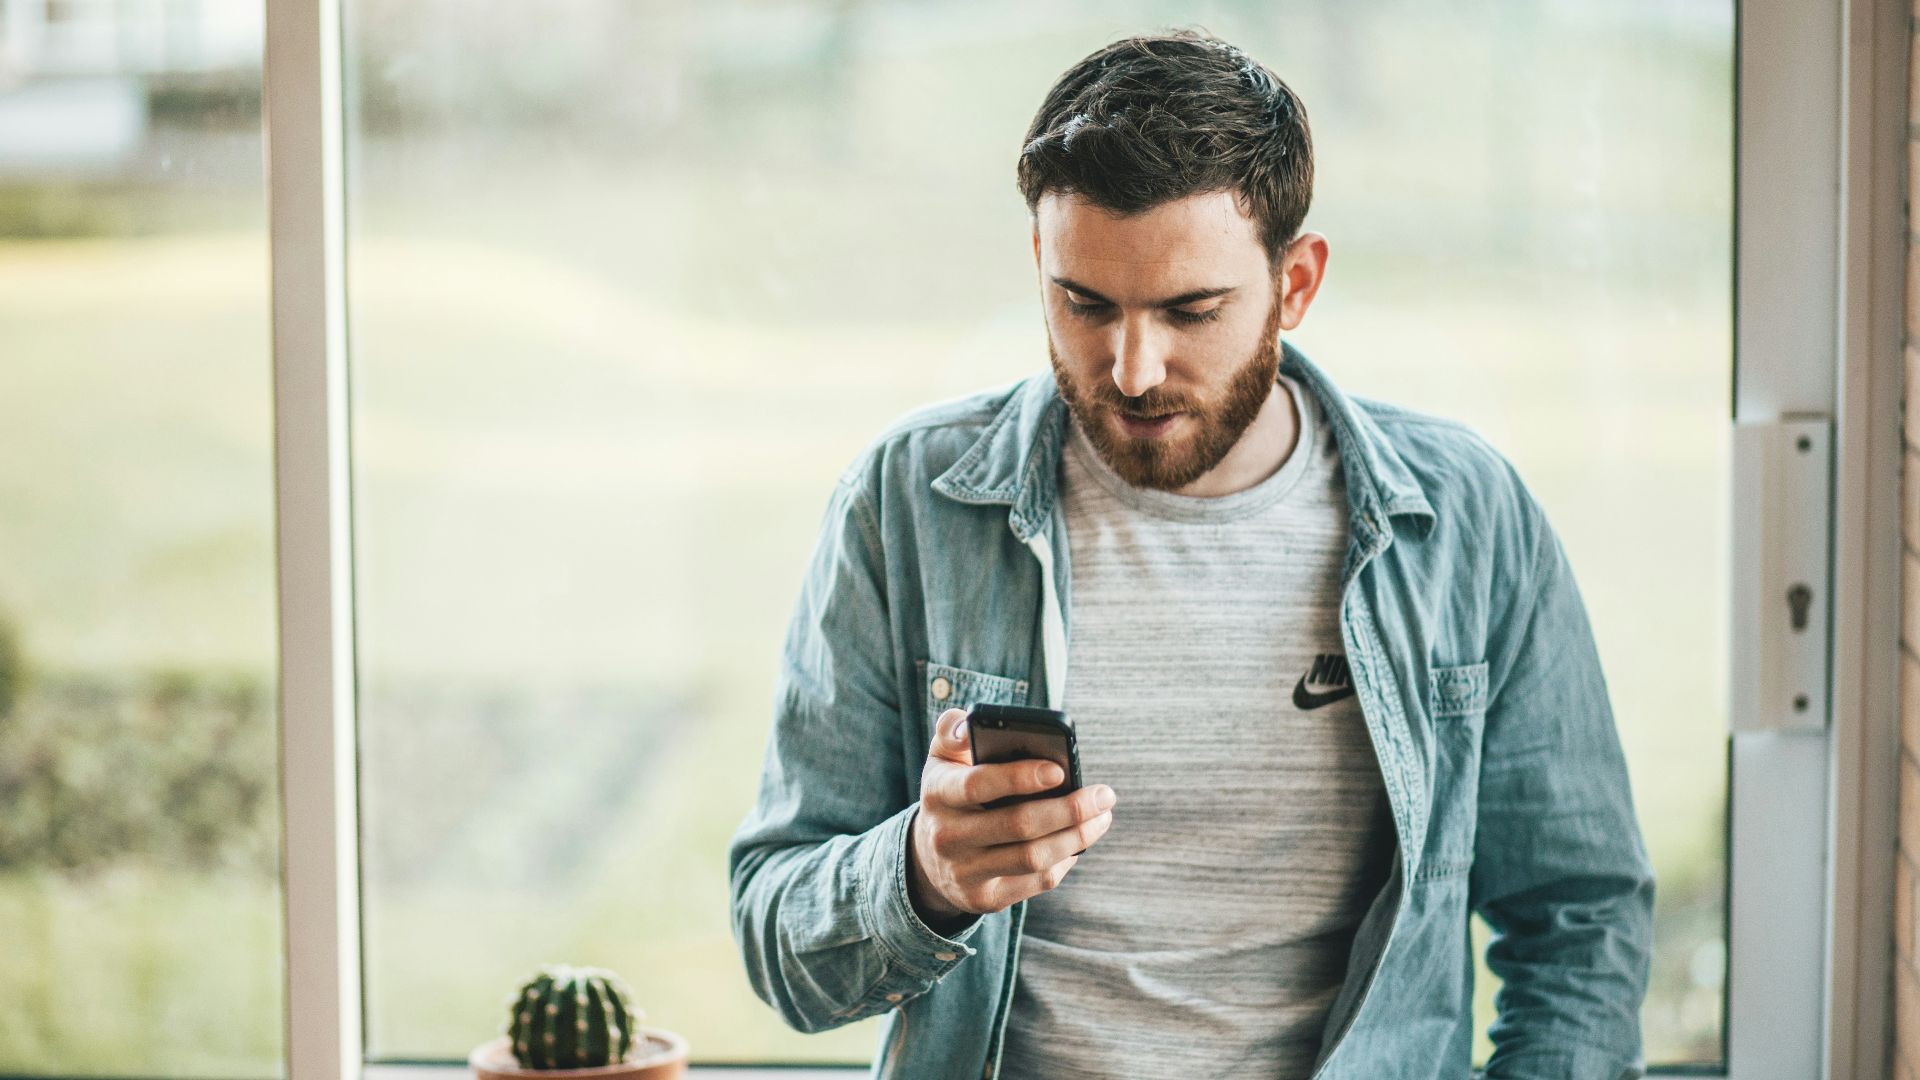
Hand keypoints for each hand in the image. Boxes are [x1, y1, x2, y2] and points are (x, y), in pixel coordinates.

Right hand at [906, 707, 1117, 929]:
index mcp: (938, 793)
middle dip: (1069, 810)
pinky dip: (1064, 861)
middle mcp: (947, 836)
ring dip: (1076, 837)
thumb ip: (954, 731)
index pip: (978, 784)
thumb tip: (972, 725)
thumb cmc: (951, 792)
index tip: (1060, 770)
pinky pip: (1035, 882)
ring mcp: (965, 872)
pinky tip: (1079, 842)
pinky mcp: (984, 899)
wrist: (928, 856)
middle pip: (1018, 825)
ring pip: (1033, 857)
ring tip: (1102, 817)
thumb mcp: (943, 758)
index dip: (1019, 777)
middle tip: (1104, 795)